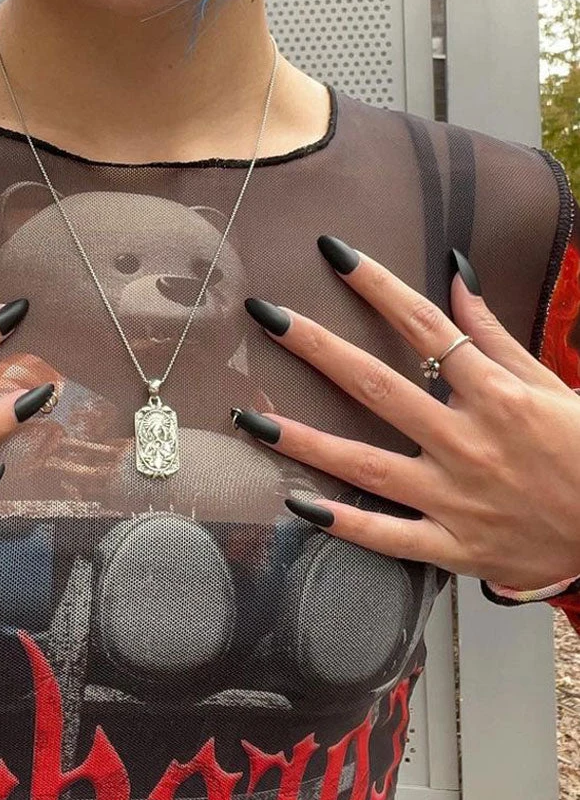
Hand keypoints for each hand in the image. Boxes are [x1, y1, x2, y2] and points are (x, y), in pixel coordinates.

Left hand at [233, 236, 579, 591]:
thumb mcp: (551, 383)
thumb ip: (495, 335)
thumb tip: (454, 276)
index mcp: (498, 394)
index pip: (425, 326)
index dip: (376, 286)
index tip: (332, 253)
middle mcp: (468, 442)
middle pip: (378, 387)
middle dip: (317, 347)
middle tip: (266, 315)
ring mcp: (456, 497)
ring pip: (366, 465)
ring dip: (304, 440)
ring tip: (249, 417)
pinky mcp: (454, 545)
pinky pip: (388, 536)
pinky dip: (342, 524)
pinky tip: (294, 504)